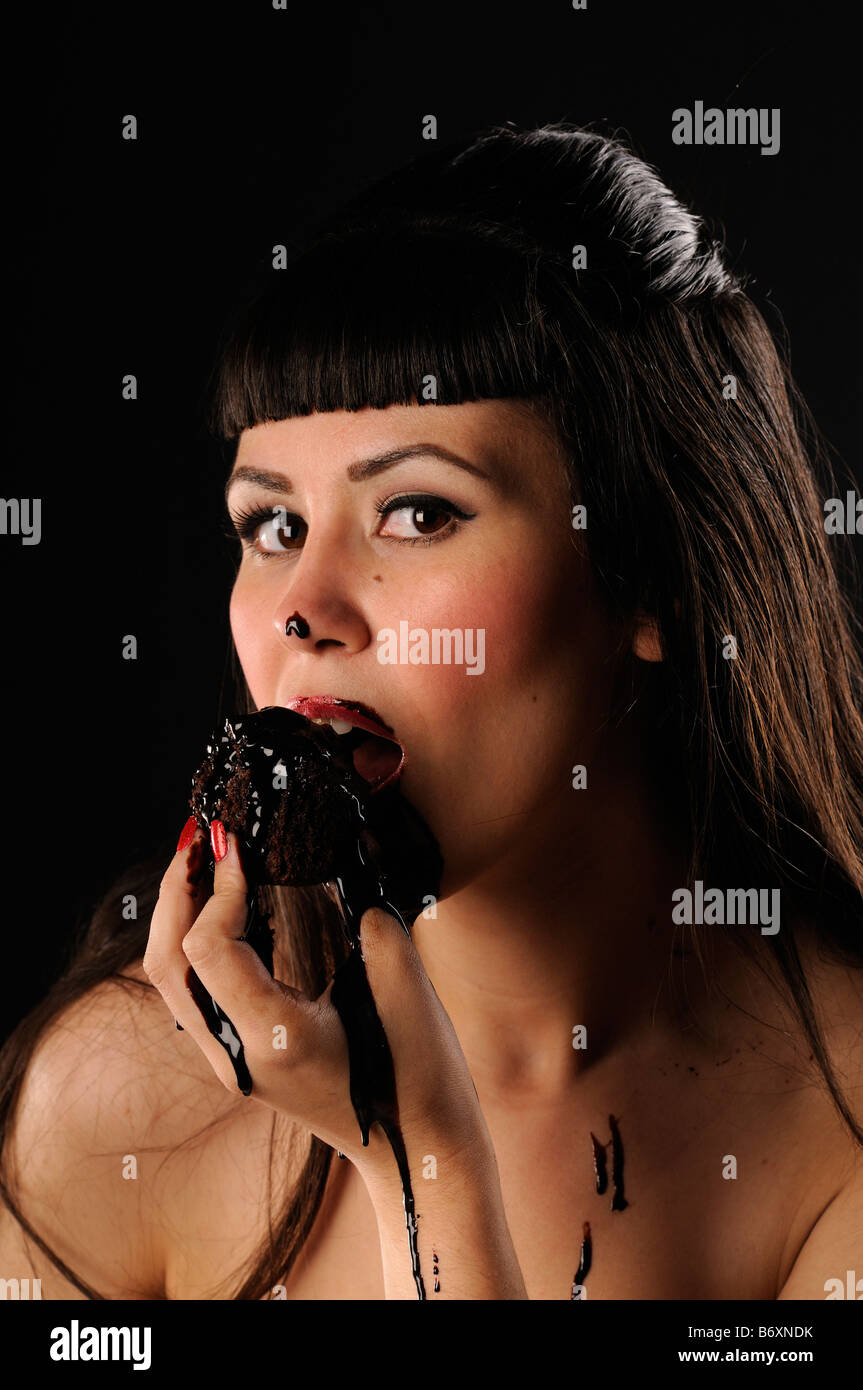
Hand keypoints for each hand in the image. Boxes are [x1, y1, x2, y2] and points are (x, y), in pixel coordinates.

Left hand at [144, 818, 494, 1191]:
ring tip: (202, 857)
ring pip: (173, 979)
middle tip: (203, 834)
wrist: (418, 1149)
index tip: (239, 841)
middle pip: (167, 962)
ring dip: (179, 912)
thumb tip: (342, 861)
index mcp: (274, 1038)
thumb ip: (370, 918)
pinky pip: (196, 991)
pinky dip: (197, 939)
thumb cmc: (419, 1074)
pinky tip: (225, 903)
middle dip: (178, 889)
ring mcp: (233, 1061)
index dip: (218, 885)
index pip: (209, 948)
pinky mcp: (242, 1056)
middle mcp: (237, 1055)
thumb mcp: (403, 987)